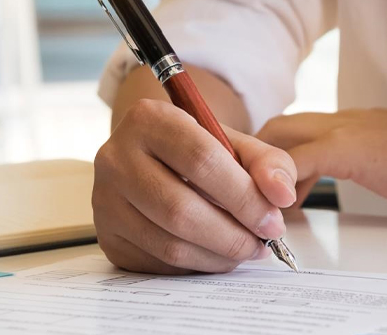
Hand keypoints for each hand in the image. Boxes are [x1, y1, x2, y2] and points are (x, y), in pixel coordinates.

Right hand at [93, 99, 297, 273]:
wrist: (151, 160)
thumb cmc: (196, 151)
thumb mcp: (233, 143)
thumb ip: (267, 162)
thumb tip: (280, 195)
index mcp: (149, 120)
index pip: (201, 160)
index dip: (244, 196)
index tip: (273, 220)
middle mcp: (116, 158)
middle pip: (181, 209)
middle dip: (232, 235)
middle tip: (262, 243)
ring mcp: (105, 200)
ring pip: (170, 244)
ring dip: (218, 256)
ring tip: (245, 250)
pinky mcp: (108, 236)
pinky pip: (158, 264)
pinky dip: (197, 266)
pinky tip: (216, 255)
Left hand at [257, 109, 386, 220]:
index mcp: (366, 127)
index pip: (309, 129)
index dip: (288, 158)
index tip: (282, 191)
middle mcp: (351, 121)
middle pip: (283, 124)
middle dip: (262, 159)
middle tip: (257, 197)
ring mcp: (348, 130)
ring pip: (280, 134)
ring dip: (264, 170)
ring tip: (261, 206)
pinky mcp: (348, 148)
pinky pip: (294, 160)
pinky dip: (278, 182)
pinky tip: (279, 209)